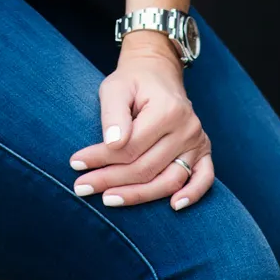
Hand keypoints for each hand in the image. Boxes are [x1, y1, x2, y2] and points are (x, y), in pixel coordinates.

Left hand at [68, 46, 213, 210]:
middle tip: (82, 187)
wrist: (157, 72)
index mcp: (167, 110)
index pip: (131, 147)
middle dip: (111, 180)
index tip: (76, 165)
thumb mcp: (115, 87)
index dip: (101, 159)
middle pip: (147, 167)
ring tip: (108, 200)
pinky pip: (204, 178)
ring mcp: (198, 141)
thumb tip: (113, 145)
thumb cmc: (132, 81)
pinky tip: (173, 207)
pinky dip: (192, 195)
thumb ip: (113, 114)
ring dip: (138, 195)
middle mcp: (187, 127)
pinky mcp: (203, 150)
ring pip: (170, 180)